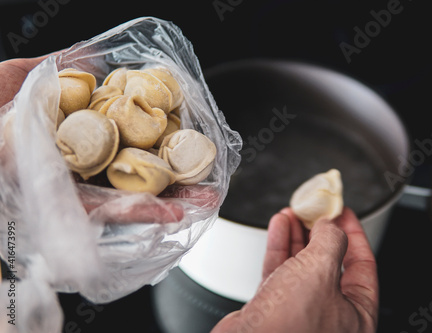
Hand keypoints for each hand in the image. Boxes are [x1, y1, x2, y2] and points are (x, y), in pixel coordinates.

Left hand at [0, 56, 218, 224]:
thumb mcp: (9, 80)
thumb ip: (53, 69)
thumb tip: (97, 56)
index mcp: (68, 132)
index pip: (122, 130)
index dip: (156, 128)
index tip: (184, 125)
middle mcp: (76, 164)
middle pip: (134, 166)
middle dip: (175, 169)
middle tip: (208, 168)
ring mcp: (72, 192)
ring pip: (130, 195)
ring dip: (172, 197)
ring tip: (207, 196)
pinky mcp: (64, 216)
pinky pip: (109, 216)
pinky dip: (143, 213)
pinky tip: (174, 211)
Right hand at [211, 207, 378, 332]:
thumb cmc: (288, 327)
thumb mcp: (320, 271)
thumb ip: (330, 241)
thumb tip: (330, 225)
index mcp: (357, 315)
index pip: (363, 266)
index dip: (355, 234)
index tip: (344, 213)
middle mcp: (331, 315)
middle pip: (330, 262)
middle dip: (320, 232)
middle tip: (315, 210)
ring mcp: (302, 312)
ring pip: (303, 265)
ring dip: (298, 235)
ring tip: (293, 213)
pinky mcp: (275, 308)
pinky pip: (282, 271)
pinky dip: (280, 247)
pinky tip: (279, 227)